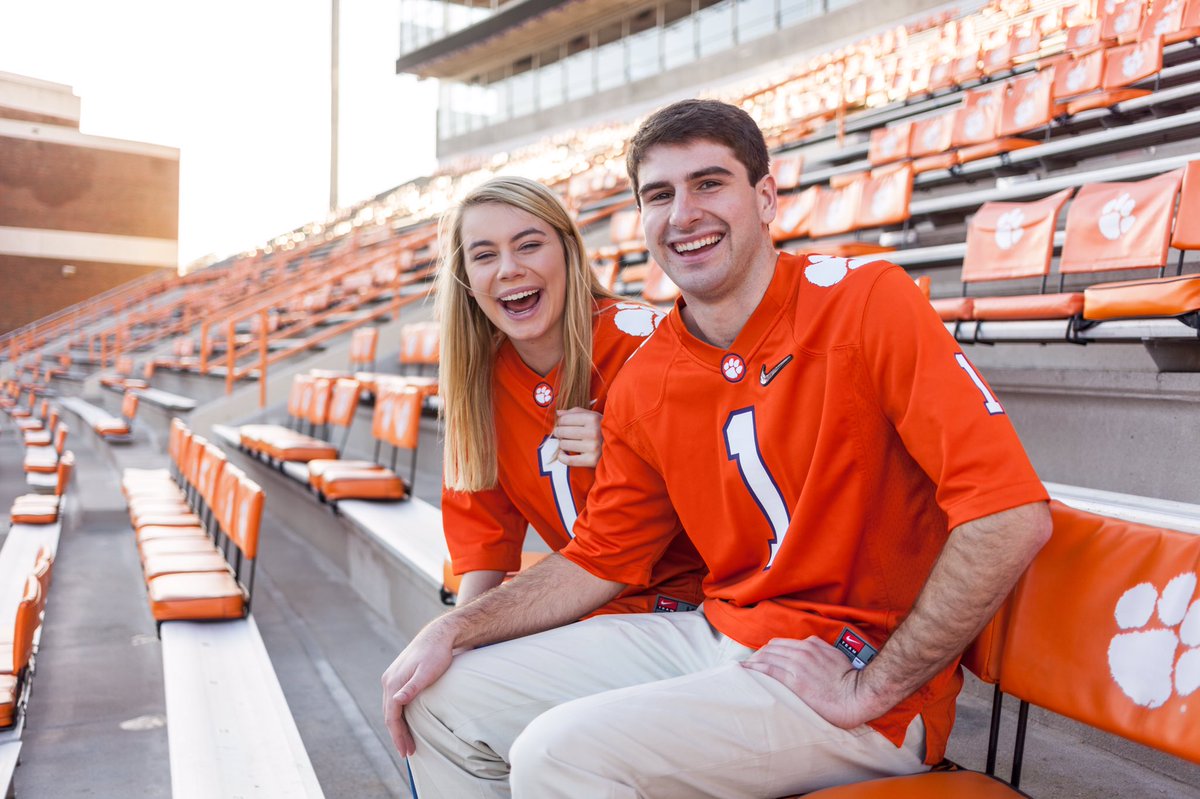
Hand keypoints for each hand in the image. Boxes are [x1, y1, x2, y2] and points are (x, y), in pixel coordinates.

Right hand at [381, 621, 456, 755]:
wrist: (438, 634)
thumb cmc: (436, 653)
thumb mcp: (427, 671)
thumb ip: (412, 687)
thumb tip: (396, 701)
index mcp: (393, 682)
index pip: (392, 716)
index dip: (398, 736)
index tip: (405, 751)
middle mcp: (389, 681)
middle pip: (389, 715)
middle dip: (397, 735)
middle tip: (407, 752)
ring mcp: (392, 678)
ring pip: (391, 709)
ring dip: (397, 726)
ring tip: (406, 742)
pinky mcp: (398, 677)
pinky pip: (395, 701)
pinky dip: (398, 715)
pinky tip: (405, 722)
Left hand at [552, 407, 602, 466]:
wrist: (620, 446)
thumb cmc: (602, 429)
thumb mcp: (593, 416)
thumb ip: (576, 412)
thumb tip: (558, 413)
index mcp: (593, 418)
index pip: (564, 419)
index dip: (560, 422)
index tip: (562, 424)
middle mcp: (593, 432)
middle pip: (562, 431)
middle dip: (559, 433)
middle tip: (562, 434)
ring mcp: (593, 447)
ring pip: (564, 445)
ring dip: (562, 444)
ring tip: (568, 443)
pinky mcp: (592, 460)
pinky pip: (568, 460)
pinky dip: (562, 457)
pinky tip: (563, 453)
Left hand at [741, 637, 890, 728]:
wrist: (858, 695)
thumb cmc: (849, 680)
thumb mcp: (835, 656)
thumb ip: (819, 650)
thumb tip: (809, 648)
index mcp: (811, 645)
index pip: (780, 644)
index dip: (767, 651)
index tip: (759, 658)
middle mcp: (801, 652)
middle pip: (770, 649)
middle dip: (757, 656)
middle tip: (747, 666)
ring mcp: (797, 665)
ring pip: (767, 658)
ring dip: (752, 663)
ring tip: (743, 670)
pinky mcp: (794, 681)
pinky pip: (768, 671)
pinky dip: (753, 670)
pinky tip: (744, 673)